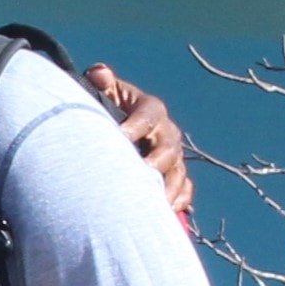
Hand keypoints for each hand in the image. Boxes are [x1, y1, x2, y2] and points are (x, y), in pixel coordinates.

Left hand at [83, 64, 193, 219]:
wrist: (117, 129)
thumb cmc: (108, 109)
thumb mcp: (103, 93)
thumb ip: (101, 82)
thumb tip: (99, 73)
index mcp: (150, 108)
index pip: (148, 114)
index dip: (136, 125)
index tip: (121, 136)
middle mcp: (166, 131)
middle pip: (168, 147)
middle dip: (156, 161)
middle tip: (141, 173)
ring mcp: (173, 155)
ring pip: (178, 171)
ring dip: (169, 186)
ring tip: (155, 201)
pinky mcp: (175, 175)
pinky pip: (185, 189)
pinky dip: (179, 200)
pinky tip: (167, 212)